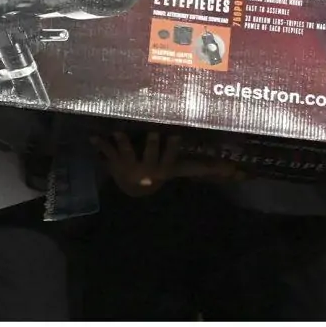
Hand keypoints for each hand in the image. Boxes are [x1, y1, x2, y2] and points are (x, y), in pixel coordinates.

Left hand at [93, 129, 245, 195]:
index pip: (173, 156)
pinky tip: (92, 135)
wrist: (134, 195)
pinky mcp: (115, 164)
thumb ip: (202, 167)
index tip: (178, 134)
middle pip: (152, 153)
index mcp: (164, 168)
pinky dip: (99, 144)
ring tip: (118, 131)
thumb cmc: (160, 174)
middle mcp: (148, 167)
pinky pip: (106, 153)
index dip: (175, 147)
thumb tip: (234, 169)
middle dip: (153, 143)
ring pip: (127, 151)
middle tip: (154, 131)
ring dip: (123, 141)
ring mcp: (131, 166)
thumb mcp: (179, 171)